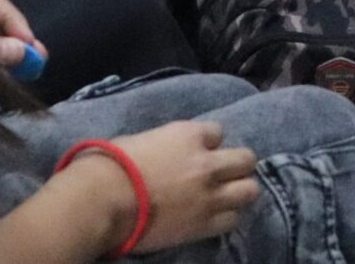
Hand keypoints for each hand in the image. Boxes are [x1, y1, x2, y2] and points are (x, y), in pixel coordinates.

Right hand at [104, 119, 259, 251]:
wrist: (104, 200)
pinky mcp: (204, 224)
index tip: (199, 151)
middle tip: (224, 173)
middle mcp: (207, 162)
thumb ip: (166, 144)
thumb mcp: (142, 139)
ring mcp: (209, 194)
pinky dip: (227, 217)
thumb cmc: (112, 164)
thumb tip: (166, 152)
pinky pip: (233, 219)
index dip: (209, 142)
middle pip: (246, 159)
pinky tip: (215, 216)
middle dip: (237, 165)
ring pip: (250, 190)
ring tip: (227, 196)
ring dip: (239, 191)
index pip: (218, 131)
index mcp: (188, 135)